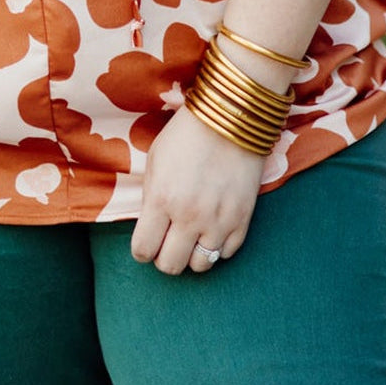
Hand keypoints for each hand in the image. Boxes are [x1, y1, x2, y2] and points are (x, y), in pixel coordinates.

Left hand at [130, 106, 264, 274]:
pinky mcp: (242, 220)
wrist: (231, 118)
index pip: (143, 251)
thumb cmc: (187, 134)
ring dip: (192, 254)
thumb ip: (150, 198)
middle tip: (168, 240)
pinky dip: (217, 246)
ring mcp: (218, 222)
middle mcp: (189, 217)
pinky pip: (225, 254)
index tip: (147, 241)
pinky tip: (212, 227)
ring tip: (192, 234)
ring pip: (200, 266)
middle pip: (170, 266)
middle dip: (164, 256)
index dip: (142, 249)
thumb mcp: (155, 160)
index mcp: (161, 199)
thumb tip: (151, 226)